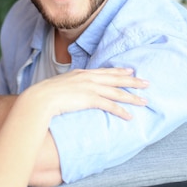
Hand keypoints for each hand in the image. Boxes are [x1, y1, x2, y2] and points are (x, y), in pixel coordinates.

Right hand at [25, 67, 148, 119]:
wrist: (40, 98)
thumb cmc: (45, 94)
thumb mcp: (59, 85)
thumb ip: (69, 86)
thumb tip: (71, 91)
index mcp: (81, 73)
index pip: (104, 71)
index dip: (119, 71)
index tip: (130, 70)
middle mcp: (88, 78)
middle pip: (115, 78)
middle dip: (132, 81)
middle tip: (146, 82)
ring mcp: (90, 88)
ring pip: (116, 92)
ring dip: (132, 97)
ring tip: (144, 101)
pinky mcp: (90, 99)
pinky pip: (110, 106)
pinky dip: (121, 111)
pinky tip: (130, 116)